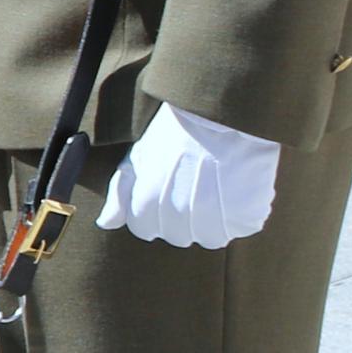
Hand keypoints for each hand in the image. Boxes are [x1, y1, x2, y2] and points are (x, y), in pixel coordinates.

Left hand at [95, 100, 279, 249]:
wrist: (221, 115)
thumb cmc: (176, 134)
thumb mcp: (137, 158)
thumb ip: (119, 195)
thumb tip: (106, 223)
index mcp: (146, 206)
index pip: (144, 230)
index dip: (152, 210)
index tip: (166, 187)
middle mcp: (178, 218)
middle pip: (177, 236)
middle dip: (181, 217)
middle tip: (193, 184)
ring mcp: (213, 221)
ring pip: (209, 237)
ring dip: (212, 219)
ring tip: (216, 185)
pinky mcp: (245, 218)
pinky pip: (241, 227)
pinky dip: (241, 213)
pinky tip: (237, 187)